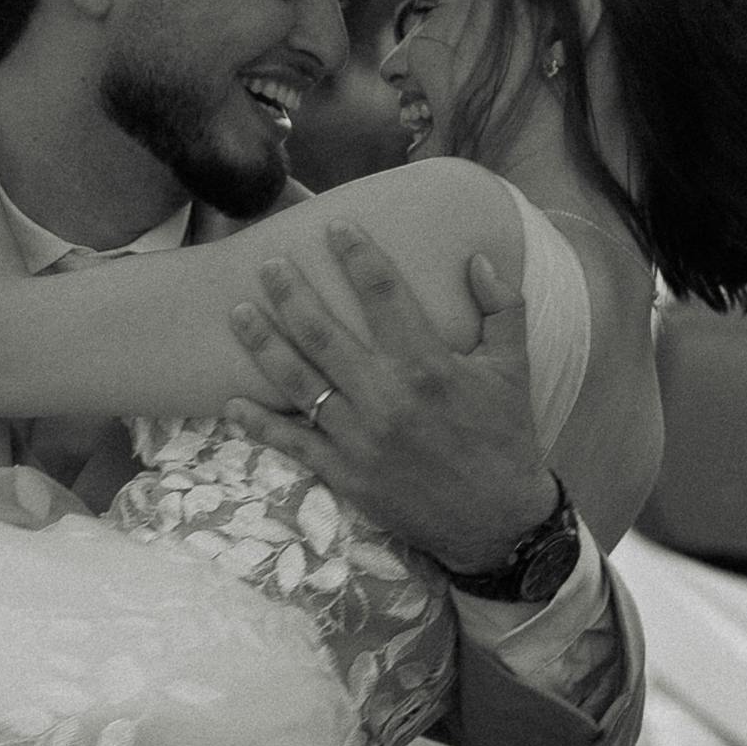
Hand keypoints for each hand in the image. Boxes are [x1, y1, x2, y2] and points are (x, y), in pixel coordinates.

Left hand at [225, 224, 562, 578]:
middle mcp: (387, 396)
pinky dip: (259, 425)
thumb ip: (502, 308)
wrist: (496, 519)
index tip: (335, 226)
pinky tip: (231, 403)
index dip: (357, 255)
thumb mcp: (514, 369)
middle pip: (323, 333)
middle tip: (268, 264)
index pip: (384, 294)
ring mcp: (360, 437)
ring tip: (238, 313)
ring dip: (263, 344)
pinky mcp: (345, 473)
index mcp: (428, 365)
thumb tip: (479, 259)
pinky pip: (293, 444)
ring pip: (298, 381)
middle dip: (290, 293)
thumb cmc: (504, 437)